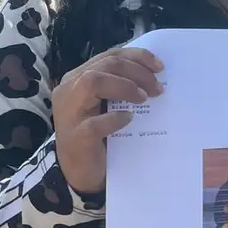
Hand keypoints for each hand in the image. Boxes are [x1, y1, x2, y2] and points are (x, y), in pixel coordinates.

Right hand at [52, 47, 162, 193]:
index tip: (159, 67)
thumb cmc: (98, 132)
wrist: (80, 170)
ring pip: (93, 83)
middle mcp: (68, 90)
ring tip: (144, 99)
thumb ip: (120, 85)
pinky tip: (128, 120)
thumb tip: (154, 72)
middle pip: (106, 65)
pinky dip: (116, 119)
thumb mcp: (107, 103)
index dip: (137, 57)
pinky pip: (95, 123)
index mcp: (77, 78)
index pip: (109, 56)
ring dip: (126, 87)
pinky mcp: (75, 137)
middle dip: (137, 72)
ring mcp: (68, 113)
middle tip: (157, 89)